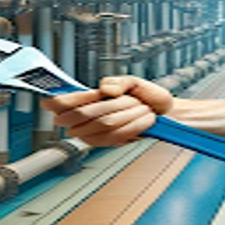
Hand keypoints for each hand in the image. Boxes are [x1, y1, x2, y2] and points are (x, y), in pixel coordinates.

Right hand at [41, 76, 173, 146]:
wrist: (164, 113)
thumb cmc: (147, 97)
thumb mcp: (134, 82)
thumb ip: (118, 81)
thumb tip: (105, 89)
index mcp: (87, 98)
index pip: (62, 102)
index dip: (60, 101)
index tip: (62, 98)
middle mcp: (87, 116)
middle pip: (82, 114)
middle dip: (109, 105)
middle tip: (128, 99)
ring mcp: (96, 132)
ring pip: (103, 124)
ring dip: (126, 114)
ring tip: (141, 107)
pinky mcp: (109, 142)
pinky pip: (115, 136)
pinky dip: (133, 125)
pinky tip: (144, 119)